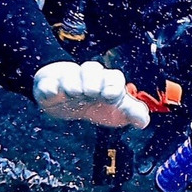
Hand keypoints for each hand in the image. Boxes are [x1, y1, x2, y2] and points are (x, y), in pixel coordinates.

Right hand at [32, 61, 149, 128]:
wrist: (65, 99)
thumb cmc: (95, 103)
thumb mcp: (115, 110)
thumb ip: (132, 112)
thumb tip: (144, 122)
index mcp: (106, 83)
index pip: (113, 77)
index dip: (113, 85)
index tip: (110, 96)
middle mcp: (87, 77)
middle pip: (92, 69)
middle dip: (93, 79)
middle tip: (91, 92)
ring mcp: (67, 80)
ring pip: (71, 74)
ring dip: (73, 82)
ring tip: (73, 92)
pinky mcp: (48, 86)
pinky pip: (46, 84)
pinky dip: (48, 88)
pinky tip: (51, 93)